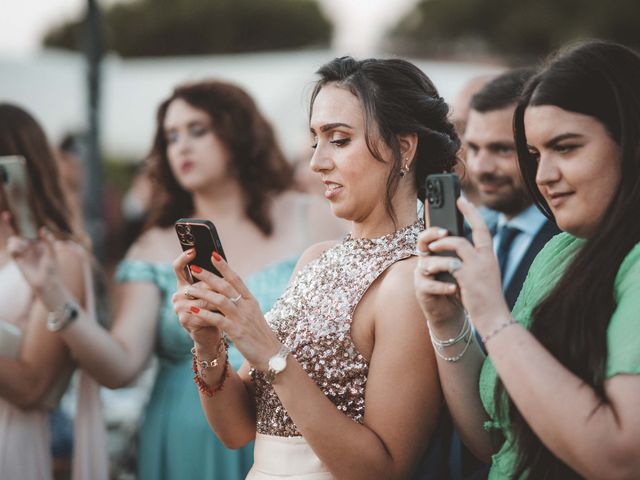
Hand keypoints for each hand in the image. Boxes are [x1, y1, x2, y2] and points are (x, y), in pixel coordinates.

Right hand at [4, 213, 62, 297]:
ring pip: (13, 240)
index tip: (6, 214)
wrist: (47, 283)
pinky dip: (14, 248)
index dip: (16, 222)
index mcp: (38, 241)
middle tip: (18, 232)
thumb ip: (48, 241)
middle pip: (17, 233)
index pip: (26, 230)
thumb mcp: (52, 253)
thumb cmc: (52, 268)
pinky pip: (12, 249)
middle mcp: (29, 245)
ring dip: (17, 242)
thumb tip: (42, 228)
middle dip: (13, 228)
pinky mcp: (18, 259)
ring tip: (24, 250)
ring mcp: (23, 252)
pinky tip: (18, 252)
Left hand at [172, 250, 280, 368]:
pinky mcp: (236, 332)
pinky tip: (194, 309)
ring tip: (188, 289)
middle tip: (195, 267)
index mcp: (250, 300)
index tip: (213, 255)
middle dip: (209, 276)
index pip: (236, 278)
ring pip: (220, 300)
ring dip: (202, 293)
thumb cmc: (260, 335)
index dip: (224, 266)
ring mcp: (241, 318)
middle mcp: (246, 306)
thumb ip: (241, 303)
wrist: (271, 354)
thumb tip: (227, 292)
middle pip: (225, 286)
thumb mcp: (253, 315)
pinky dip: (204, 313)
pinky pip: (217, 319)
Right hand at [414, 227, 463, 325]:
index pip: (433, 234)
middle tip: (444, 234)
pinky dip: (443, 286)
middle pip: (422, 242)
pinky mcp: (421, 290)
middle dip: (432, 235)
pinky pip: (430, 284)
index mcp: (437, 253)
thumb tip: (474, 235)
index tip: (447, 226)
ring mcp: (422, 275)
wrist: (453, 312)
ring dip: (444, 265)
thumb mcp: (464, 268)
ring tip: (457, 270)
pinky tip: (454, 288)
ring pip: (428, 263)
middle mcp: (427, 261)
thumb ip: (464, 253)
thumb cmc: (459, 287)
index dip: (437, 227)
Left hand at [422, 197, 509, 330]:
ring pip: (457, 244)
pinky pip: (449, 263)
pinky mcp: (467, 278)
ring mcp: (478, 267)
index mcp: (489, 257)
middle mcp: (486, 258)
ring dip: (441, 244)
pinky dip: (438, 263)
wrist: (493, 317)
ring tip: (431, 247)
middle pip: (475, 230)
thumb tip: (454, 249)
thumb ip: (472, 261)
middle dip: (461, 218)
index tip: (463, 200)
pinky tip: (431, 266)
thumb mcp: (482, 275)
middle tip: (444, 218)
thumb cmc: (484, 298)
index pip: (483, 229)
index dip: (473, 213)